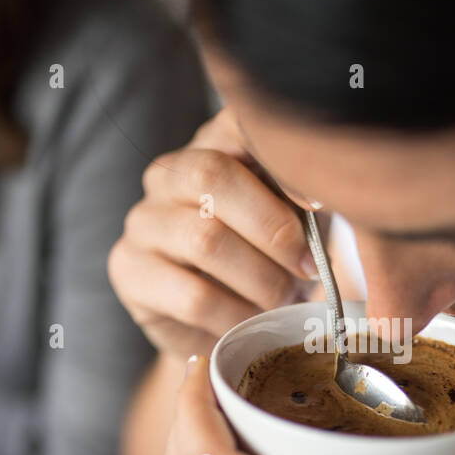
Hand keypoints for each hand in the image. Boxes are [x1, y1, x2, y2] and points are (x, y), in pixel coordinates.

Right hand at [108, 107, 319, 358]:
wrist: (224, 331)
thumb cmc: (271, 265)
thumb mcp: (299, 225)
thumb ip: (305, 200)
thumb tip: (326, 194)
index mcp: (213, 146)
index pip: (236, 122)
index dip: (279, 158)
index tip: (319, 202)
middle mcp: (168, 173)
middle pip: (212, 177)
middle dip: (273, 228)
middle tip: (309, 267)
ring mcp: (143, 221)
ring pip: (203, 239)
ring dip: (260, 278)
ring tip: (285, 301)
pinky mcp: (128, 271)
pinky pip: (191, 295)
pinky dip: (236, 315)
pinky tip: (255, 324)